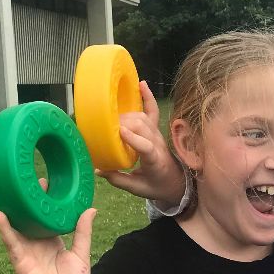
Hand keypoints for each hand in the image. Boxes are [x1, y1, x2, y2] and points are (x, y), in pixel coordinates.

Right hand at [0, 182, 96, 273]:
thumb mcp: (81, 253)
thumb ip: (83, 231)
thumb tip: (90, 209)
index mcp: (52, 243)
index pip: (46, 218)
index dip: (45, 203)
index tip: (47, 183)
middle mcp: (38, 245)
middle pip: (30, 220)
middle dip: (29, 202)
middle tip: (29, 180)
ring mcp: (28, 252)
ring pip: (17, 228)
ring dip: (13, 211)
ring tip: (10, 191)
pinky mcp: (21, 261)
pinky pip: (11, 243)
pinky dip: (5, 229)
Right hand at [96, 81, 186, 203]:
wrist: (175, 181)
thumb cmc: (156, 185)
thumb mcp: (138, 189)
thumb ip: (118, 180)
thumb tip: (98, 170)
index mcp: (155, 161)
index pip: (147, 147)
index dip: (134, 138)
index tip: (119, 132)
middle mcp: (157, 144)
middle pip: (142, 127)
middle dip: (123, 124)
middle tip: (105, 128)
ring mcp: (157, 134)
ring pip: (143, 117)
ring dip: (127, 115)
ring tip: (111, 118)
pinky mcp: (156, 129)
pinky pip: (153, 110)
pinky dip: (147, 96)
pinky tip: (141, 84)